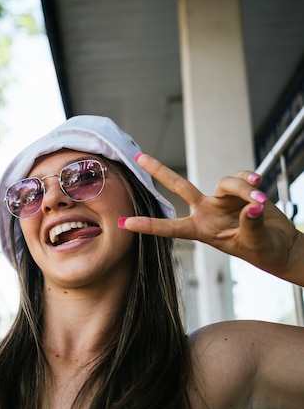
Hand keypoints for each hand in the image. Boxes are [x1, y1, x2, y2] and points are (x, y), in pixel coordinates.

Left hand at [122, 154, 303, 284]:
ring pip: (225, 182)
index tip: (124, 223)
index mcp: (201, 229)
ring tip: (261, 201)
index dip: (147, 226)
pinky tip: (261, 188)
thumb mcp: (255, 243)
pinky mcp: (240, 191)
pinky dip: (251, 181)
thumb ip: (251, 224)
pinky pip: (242, 177)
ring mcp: (222, 199)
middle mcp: (207, 211)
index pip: (170, 228)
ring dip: (243, 189)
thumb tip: (253, 206)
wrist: (283, 247)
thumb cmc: (265, 251)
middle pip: (180, 186)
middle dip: (159, 171)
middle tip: (139, 157)